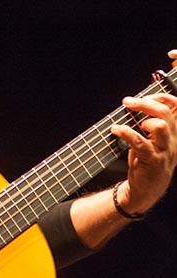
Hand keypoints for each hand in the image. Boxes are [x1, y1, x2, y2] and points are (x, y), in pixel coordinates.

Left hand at [111, 93, 176, 214]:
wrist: (144, 190)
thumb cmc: (146, 161)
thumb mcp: (153, 140)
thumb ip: (150, 122)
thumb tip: (136, 101)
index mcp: (174, 133)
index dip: (162, 97)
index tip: (144, 96)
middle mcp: (173, 140)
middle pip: (166, 113)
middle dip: (145, 103)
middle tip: (128, 102)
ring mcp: (165, 151)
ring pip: (161, 126)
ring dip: (143, 119)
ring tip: (130, 122)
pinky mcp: (152, 161)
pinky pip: (140, 142)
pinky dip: (125, 132)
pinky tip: (115, 130)